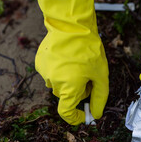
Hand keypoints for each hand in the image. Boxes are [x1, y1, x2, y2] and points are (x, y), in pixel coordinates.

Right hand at [33, 0, 108, 124]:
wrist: (71, 24)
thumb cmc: (89, 49)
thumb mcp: (101, 74)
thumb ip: (99, 98)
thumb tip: (95, 115)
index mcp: (68, 87)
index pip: (66, 112)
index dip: (75, 117)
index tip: (84, 113)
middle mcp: (53, 82)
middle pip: (66, 96)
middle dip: (77, 91)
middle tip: (88, 75)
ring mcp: (44, 72)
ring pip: (59, 84)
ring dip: (68, 80)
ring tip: (77, 63)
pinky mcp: (39, 62)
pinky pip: (51, 72)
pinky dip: (60, 70)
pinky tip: (67, 57)